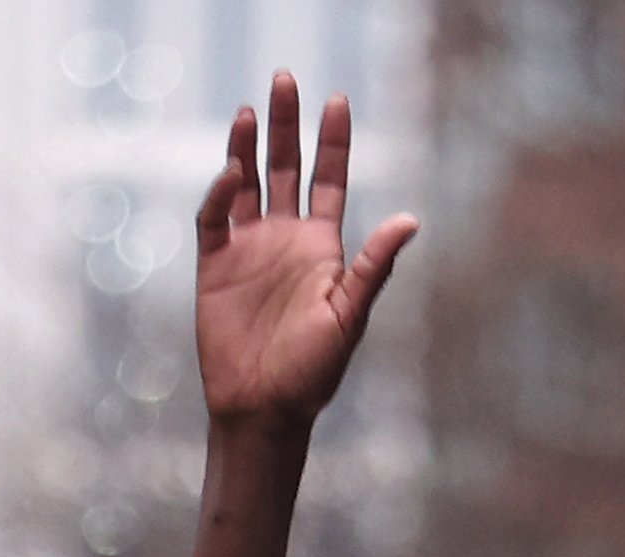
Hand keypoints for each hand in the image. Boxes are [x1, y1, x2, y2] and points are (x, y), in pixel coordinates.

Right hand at [193, 75, 414, 429]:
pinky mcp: (216, 266)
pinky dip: (220, 193)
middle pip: (287, 167)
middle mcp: (286, 239)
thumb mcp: (350, 317)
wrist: (264, 410)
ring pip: (249, 183)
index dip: (333, 141)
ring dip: (248, 146)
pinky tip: (231, 171)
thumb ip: (374, 266)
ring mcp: (250, 249)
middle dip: (287, 125)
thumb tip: (410, 219)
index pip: (329, 180)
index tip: (338, 100)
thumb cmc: (313, 373)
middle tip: (285, 79)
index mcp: (323, 247)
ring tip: (249, 109)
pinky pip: (215, 218)